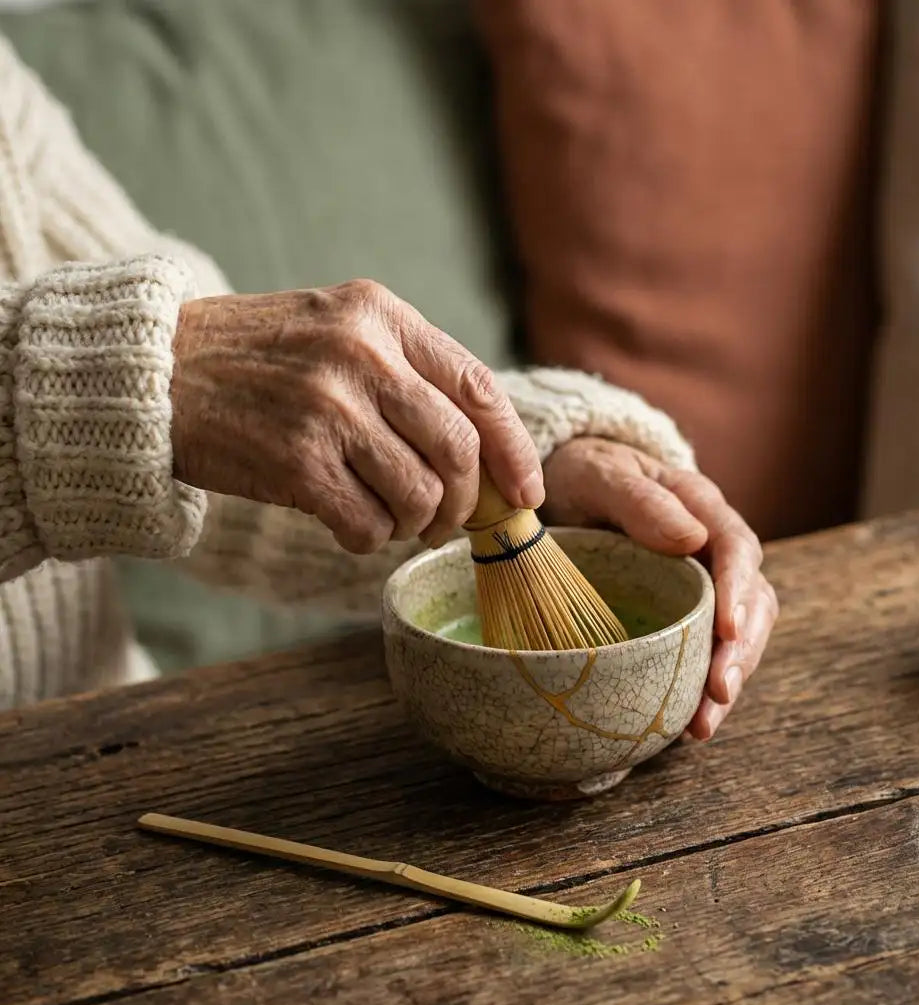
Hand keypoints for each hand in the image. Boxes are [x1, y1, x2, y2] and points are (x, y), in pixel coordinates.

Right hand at [171, 280, 543, 551]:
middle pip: (459, 450)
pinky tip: (350, 525)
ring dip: (415, 523)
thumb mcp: (337, 329)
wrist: (155, 371)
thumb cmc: (259, 359)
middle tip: (446, 519)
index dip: (513, 448)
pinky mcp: (295, 462)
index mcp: (381, 315)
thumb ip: (407, 372)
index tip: (526, 492)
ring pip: (420, 495)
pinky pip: (368, 524)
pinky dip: (370, 539)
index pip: (478, 387)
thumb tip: (483, 453)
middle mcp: (361, 355)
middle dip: (465, 502)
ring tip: (393, 519)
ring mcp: (328, 408)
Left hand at [541, 438, 777, 740]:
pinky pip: (704, 650)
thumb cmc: (585, 473)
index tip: (727, 630)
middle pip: (751, 601)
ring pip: (737, 634)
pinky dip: (700, 686)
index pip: (737, 549)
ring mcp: (702, 582)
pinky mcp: (683, 611)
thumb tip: (691, 539)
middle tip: (719, 693)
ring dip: (727, 678)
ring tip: (703, 725)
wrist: (568, 482)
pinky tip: (687, 723)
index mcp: (701, 507)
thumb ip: (640, 500)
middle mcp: (712, 547)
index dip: (738, 591)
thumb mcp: (601, 474)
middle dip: (741, 650)